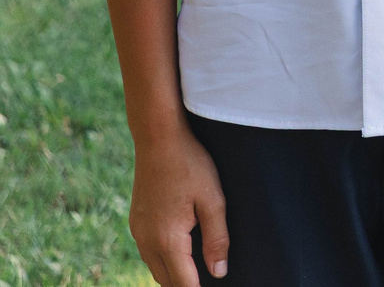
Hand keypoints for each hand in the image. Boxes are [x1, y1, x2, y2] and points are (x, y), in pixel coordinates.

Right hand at [129, 123, 227, 283]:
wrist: (158, 140)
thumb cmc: (190, 165)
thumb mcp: (213, 200)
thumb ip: (217, 239)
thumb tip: (219, 272)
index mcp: (168, 240)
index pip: (183, 283)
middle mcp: (147, 241)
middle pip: (166, 281)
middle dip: (185, 286)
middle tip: (207, 280)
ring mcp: (138, 232)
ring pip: (156, 268)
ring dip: (174, 275)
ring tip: (196, 274)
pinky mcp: (136, 222)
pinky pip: (149, 252)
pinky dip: (164, 260)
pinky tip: (180, 254)